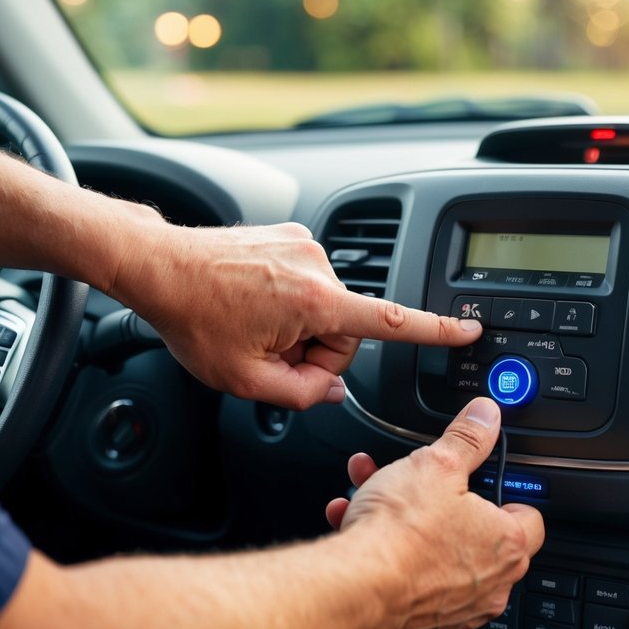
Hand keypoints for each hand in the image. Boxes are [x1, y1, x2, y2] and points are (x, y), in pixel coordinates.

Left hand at [109, 220, 481, 408]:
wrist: (159, 266)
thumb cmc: (193, 318)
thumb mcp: (244, 380)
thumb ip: (300, 394)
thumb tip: (331, 390)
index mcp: (314, 300)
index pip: (391, 320)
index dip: (435, 330)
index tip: (469, 328)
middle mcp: (317, 264)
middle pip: (345, 328)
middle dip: (315, 351)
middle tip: (270, 358)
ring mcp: (302, 244)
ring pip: (324, 307)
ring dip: (298, 326)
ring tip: (252, 328)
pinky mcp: (289, 235)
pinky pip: (305, 282)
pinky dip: (286, 301)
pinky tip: (251, 305)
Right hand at [326, 398, 545, 628]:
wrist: (357, 588)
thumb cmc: (401, 533)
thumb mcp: (436, 463)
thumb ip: (466, 437)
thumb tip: (486, 415)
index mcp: (506, 544)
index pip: (528, 517)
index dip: (503, 495)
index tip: (481, 484)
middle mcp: (489, 585)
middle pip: (472, 534)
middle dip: (437, 504)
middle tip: (413, 485)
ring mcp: (456, 612)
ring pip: (434, 556)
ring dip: (404, 525)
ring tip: (372, 496)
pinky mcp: (421, 628)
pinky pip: (408, 584)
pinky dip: (386, 558)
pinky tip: (355, 528)